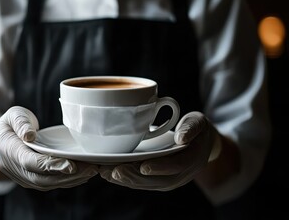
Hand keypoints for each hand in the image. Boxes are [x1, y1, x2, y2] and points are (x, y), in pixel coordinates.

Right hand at [0, 106, 97, 190]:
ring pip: (47, 184)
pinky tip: (83, 175)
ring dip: (70, 180)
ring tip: (91, 171)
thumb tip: (29, 135)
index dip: (50, 165)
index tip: (72, 166)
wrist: (1, 137)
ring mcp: (21, 177)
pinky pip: (49, 184)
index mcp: (9, 150)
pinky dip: (67, 181)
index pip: (30, 162)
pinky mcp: (30, 180)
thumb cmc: (12, 123)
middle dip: (67, 176)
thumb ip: (21, 123)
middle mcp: (13, 168)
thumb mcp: (14, 115)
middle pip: (41, 178)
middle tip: (91, 169)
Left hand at [99, 111, 221, 190]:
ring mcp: (170, 179)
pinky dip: (126, 179)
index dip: (160, 168)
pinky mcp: (159, 179)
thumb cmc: (196, 129)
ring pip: (147, 184)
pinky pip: (143, 182)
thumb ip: (191, 128)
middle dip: (135, 178)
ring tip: (106, 173)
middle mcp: (181, 174)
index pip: (176, 166)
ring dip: (126, 180)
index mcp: (192, 159)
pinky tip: (110, 174)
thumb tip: (181, 137)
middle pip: (158, 181)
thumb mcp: (198, 123)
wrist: (201, 143)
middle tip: (114, 172)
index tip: (143, 167)